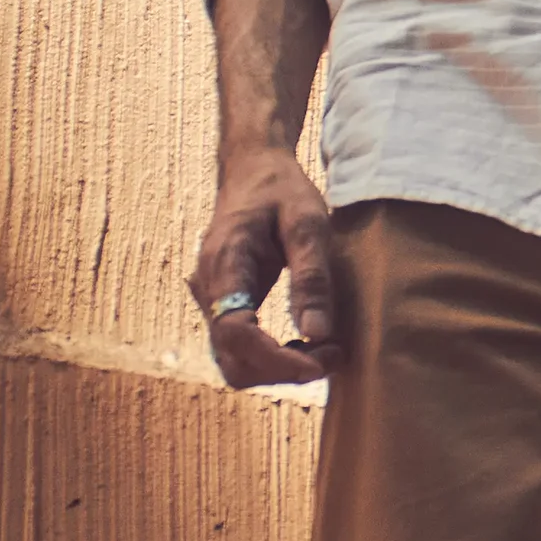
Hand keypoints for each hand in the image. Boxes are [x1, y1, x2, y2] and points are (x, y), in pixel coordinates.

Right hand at [190, 145, 341, 384]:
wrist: (252, 170)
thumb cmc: (281, 190)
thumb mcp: (308, 221)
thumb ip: (311, 276)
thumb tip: (317, 333)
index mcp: (225, 264)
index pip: (236, 333)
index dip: (276, 359)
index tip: (320, 361)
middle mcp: (209, 289)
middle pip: (232, 360)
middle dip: (282, 370)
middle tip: (331, 354)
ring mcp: (212, 300)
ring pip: (235, 361)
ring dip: (279, 368)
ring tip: (325, 349)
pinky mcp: (224, 306)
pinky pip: (241, 348)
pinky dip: (273, 356)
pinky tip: (307, 341)